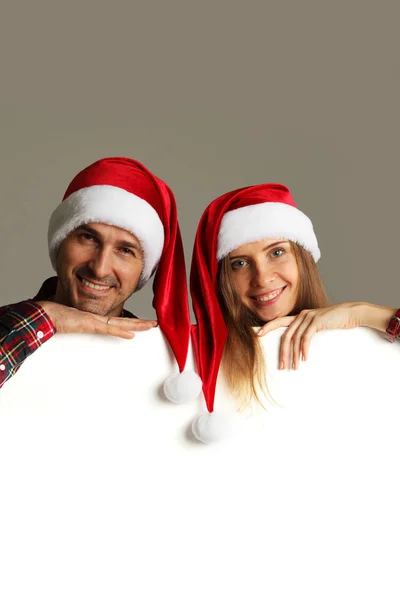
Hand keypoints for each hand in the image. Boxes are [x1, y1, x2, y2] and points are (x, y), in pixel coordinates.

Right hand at [38, 301, 156, 339]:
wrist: (45, 313)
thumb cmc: (55, 319)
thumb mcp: (71, 325)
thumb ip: (79, 327)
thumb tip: (80, 330)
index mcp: (94, 320)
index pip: (117, 322)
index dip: (130, 322)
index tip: (142, 325)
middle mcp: (97, 319)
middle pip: (124, 321)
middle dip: (140, 322)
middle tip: (155, 323)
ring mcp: (94, 320)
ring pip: (121, 323)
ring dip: (137, 325)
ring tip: (151, 326)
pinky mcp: (89, 324)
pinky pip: (109, 329)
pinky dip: (121, 331)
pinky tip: (132, 335)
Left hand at [257, 302, 370, 369]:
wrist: (351, 313)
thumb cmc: (335, 321)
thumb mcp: (318, 326)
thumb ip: (308, 331)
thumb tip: (299, 346)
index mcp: (300, 317)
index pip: (279, 322)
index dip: (268, 327)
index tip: (257, 334)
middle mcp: (301, 315)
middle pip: (286, 335)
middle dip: (282, 352)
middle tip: (281, 366)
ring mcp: (308, 317)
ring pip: (295, 338)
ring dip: (293, 355)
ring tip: (293, 367)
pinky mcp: (317, 321)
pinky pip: (306, 338)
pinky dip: (303, 349)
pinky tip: (304, 358)